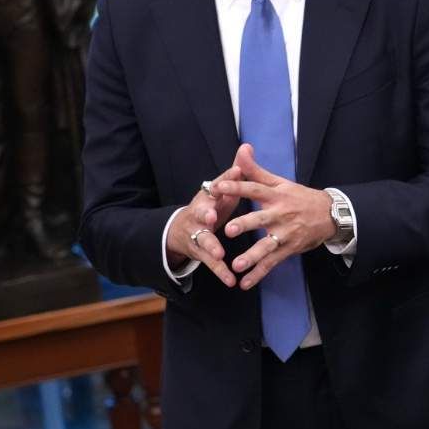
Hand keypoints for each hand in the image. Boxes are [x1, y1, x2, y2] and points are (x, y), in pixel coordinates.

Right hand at [165, 164, 245, 286]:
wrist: (181, 230)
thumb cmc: (211, 205)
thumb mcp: (222, 189)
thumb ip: (235, 172)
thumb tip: (247, 147)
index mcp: (207, 197)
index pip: (213, 187)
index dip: (221, 183)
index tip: (230, 177)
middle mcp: (198, 214)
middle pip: (200, 213)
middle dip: (205, 214)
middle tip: (211, 216)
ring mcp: (198, 235)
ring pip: (204, 241)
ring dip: (211, 247)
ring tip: (220, 254)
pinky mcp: (201, 253)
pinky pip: (211, 264)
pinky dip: (221, 273)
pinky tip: (232, 281)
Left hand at [213, 144, 335, 290]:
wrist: (329, 214)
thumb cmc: (299, 196)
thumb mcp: (280, 181)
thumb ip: (256, 170)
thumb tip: (242, 148)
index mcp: (276, 195)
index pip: (254, 189)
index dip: (236, 187)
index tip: (217, 187)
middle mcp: (281, 214)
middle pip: (261, 219)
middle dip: (246, 225)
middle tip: (228, 230)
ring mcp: (286, 233)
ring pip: (267, 246)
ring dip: (252, 256)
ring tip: (236, 265)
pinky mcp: (289, 249)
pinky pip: (272, 263)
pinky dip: (258, 274)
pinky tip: (244, 283)